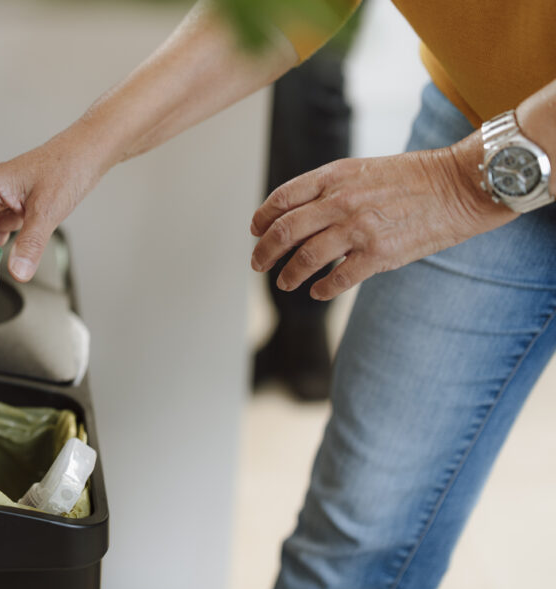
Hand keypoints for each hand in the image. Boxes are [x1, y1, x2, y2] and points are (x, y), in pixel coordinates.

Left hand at [250, 132, 517, 299]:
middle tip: (258, 264)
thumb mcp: (363, 169)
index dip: (262, 218)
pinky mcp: (380, 254)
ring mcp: (359, 228)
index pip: (282, 199)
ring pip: (305, 258)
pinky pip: (339, 279)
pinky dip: (323, 289)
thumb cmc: (412, 177)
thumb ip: (330, 188)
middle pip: (285, 231)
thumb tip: (298, 211)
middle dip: (264, 252)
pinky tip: (319, 292)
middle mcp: (341, 201)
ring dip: (289, 274)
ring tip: (285, 282)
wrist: (459, 185)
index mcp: (334, 177)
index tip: (255, 231)